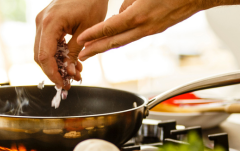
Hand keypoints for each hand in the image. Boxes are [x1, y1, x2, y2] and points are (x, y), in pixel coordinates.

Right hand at [35, 0, 108, 89]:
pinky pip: (47, 42)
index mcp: (50, 24)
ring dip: (56, 64)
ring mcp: (42, 21)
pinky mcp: (47, 21)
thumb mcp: (87, 30)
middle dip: (54, 72)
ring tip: (75, 72)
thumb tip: (69, 72)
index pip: (44, 56)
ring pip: (42, 50)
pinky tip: (71, 61)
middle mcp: (41, 22)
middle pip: (40, 56)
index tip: (63, 84)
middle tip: (69, 82)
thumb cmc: (91, 2)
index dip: (52, 74)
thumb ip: (75, 52)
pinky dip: (57, 54)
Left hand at [76, 0, 208, 60]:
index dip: (94, 34)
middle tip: (82, 55)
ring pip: (125, 40)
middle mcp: (145, 26)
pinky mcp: (158, 29)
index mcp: (139, 15)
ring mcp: (152, 30)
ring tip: (93, 50)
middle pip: (115, 41)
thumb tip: (121, 13)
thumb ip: (129, 3)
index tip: (81, 40)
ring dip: (108, 46)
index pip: (111, 27)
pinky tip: (115, 38)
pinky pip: (136, 34)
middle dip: (96, 49)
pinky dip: (123, 37)